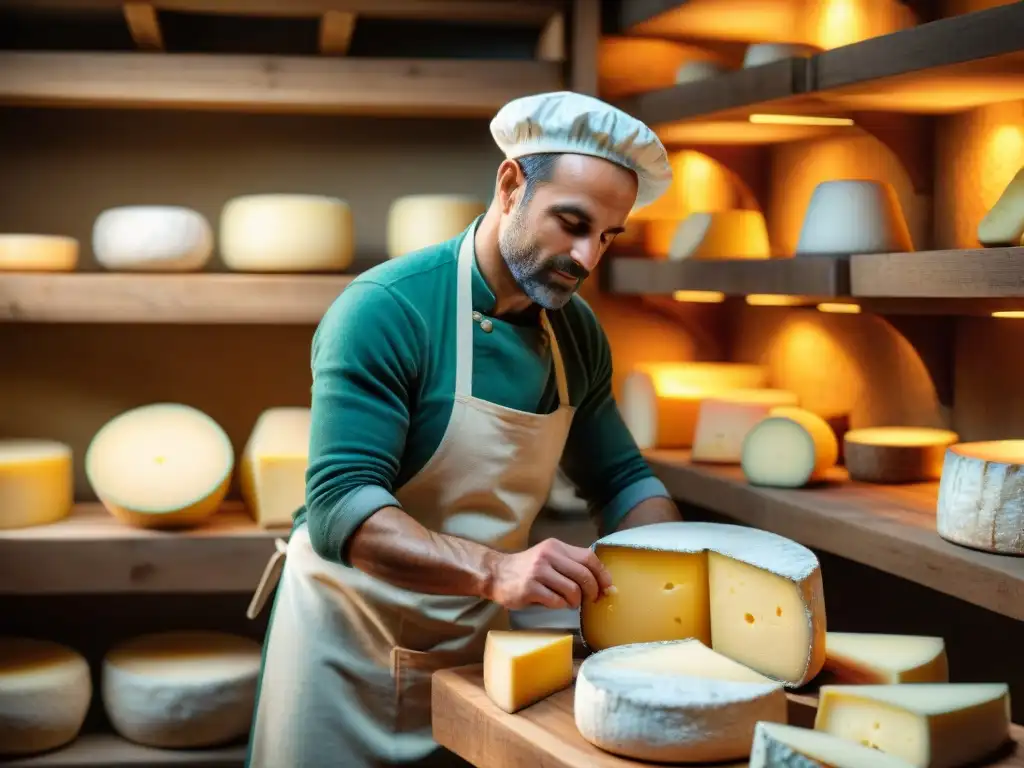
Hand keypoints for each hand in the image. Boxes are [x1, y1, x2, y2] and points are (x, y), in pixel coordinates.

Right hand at [485, 538, 612, 609]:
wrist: (497, 574)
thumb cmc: (528, 569)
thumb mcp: (549, 558)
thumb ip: (571, 565)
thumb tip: (602, 584)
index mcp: (556, 547)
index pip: (588, 557)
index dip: (602, 574)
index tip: (607, 587)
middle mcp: (548, 556)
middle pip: (583, 574)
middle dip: (593, 591)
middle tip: (592, 599)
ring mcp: (538, 572)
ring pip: (572, 590)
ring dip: (576, 601)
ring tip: (570, 602)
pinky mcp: (530, 588)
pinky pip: (556, 601)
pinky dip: (561, 605)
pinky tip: (555, 603)